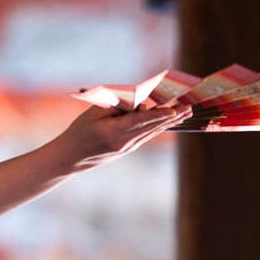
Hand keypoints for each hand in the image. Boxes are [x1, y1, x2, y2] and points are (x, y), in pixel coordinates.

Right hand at [53, 105, 191, 171]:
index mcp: (113, 132)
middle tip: (188, 107)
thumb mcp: (93, 114)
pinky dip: (157, 126)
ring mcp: (127, 147)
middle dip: (171, 117)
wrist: (71, 157)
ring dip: (168, 121)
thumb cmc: (79, 132)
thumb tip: (138, 102)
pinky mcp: (127, 149)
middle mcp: (124, 142)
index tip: (173, 111)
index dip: (158, 115)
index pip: (140, 122)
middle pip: (151, 127)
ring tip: (184, 113)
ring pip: (151, 131)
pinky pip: (145, 135)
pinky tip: (168, 121)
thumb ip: (115, 107)